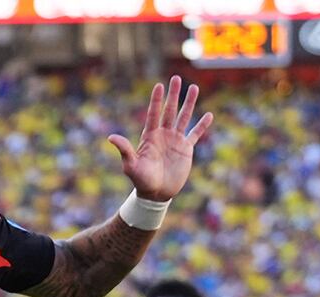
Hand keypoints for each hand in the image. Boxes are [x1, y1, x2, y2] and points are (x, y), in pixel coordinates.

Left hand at [107, 76, 213, 202]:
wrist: (156, 194)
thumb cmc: (141, 180)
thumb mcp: (131, 165)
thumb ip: (124, 150)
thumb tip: (110, 138)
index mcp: (150, 136)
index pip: (154, 114)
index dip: (157, 100)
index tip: (159, 85)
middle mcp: (163, 135)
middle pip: (169, 110)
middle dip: (173, 95)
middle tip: (176, 78)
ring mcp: (175, 140)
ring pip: (184, 117)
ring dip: (189, 103)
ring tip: (194, 88)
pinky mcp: (186, 149)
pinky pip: (195, 134)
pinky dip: (202, 125)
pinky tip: (209, 115)